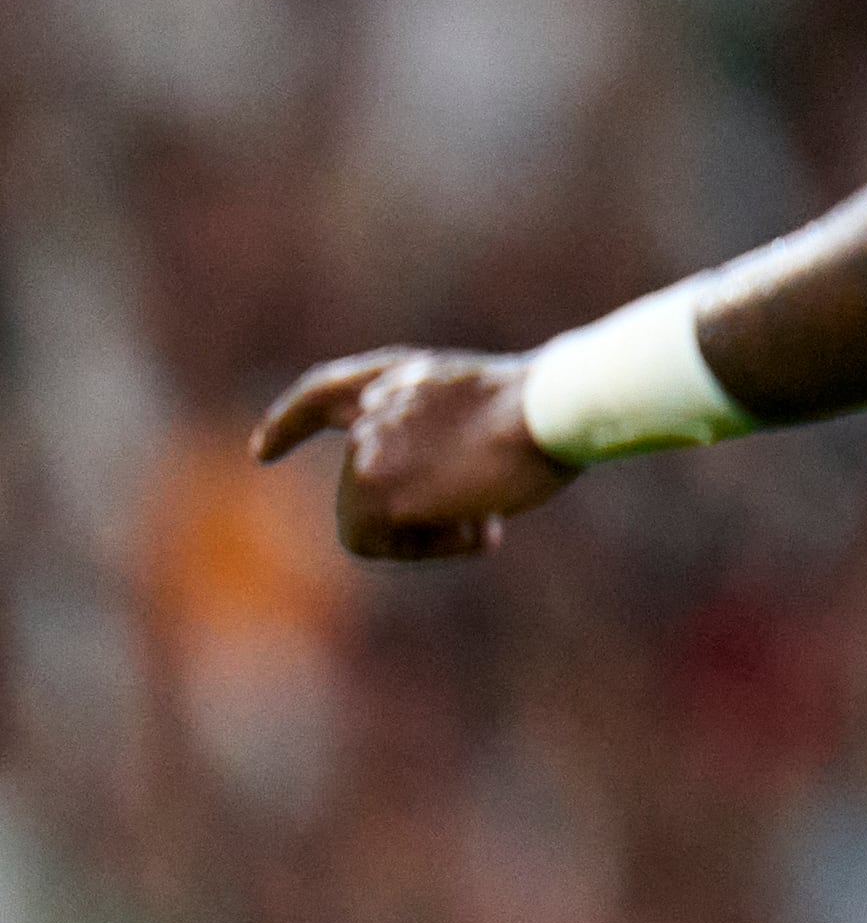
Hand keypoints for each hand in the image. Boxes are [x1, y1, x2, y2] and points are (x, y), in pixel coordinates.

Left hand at [251, 351, 577, 562]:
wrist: (547, 409)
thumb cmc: (550, 411)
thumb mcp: (484, 406)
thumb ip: (444, 433)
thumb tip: (433, 496)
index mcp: (399, 375)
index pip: (324, 393)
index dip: (290, 424)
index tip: (261, 453)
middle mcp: (369, 408)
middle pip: (362, 486)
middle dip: (412, 515)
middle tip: (483, 517)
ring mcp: (365, 449)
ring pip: (372, 519)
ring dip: (433, 529)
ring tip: (489, 510)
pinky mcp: (374, 490)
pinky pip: (379, 544)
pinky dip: (433, 547)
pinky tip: (482, 527)